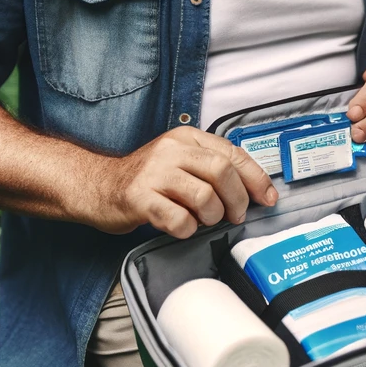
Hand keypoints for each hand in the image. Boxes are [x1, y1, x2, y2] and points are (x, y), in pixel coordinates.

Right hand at [92, 126, 278, 238]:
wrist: (96, 186)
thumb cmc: (147, 179)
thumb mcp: (180, 160)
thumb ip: (211, 166)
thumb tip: (253, 189)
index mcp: (187, 137)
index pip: (233, 153)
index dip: (256, 178)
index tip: (268, 198)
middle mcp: (172, 150)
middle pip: (222, 172)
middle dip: (238, 199)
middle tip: (235, 215)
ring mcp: (154, 173)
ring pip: (205, 196)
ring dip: (212, 216)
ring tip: (204, 220)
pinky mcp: (139, 198)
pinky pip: (179, 219)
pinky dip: (188, 229)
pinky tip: (182, 227)